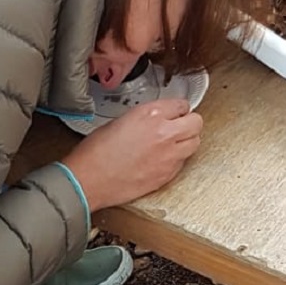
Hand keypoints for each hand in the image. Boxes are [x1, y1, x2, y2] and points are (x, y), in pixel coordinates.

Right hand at [62, 98, 203, 209]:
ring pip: (195, 143)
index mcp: (151, 114)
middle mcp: (164, 133)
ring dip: (186, 141)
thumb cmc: (96, 152)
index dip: (178, 110)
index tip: (175, 113)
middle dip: (190, 123)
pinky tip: (161, 160)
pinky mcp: (167, 175)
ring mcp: (169, 156)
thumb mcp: (120, 120)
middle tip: (180, 126)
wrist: (89, 180)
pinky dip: (176, 160)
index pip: (182, 105)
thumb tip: (158, 119)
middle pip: (197, 123)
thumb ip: (145, 117)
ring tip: (173, 143)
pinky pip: (182, 162)